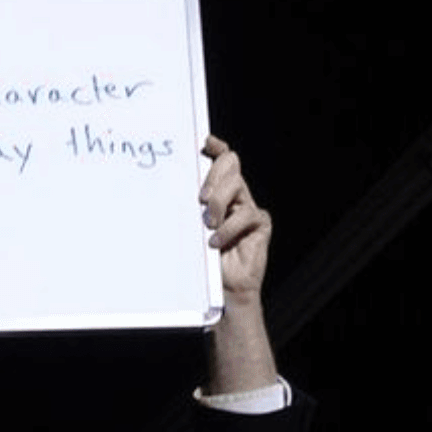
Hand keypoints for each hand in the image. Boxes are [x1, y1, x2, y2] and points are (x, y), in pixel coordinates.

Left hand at [200, 136, 270, 305]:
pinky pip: (247, 214)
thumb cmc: (203, 259)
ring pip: (237, 185)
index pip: (220, 159)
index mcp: (217, 190)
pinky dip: (229, 228)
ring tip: (208, 224)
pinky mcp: (260, 223)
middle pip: (230, 163)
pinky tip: (216, 241)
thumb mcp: (191, 227)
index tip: (205, 143)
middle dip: (214, 175)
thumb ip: (190, 207)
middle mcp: (234, 194)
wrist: (222, 288)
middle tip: (202, 198)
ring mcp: (248, 207)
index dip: (215, 147)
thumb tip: (171, 185)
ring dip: (219, 203)